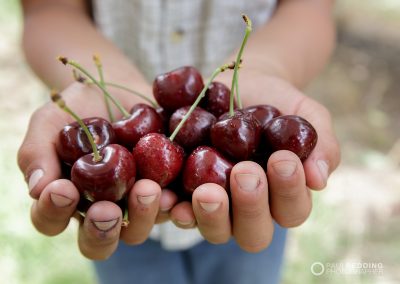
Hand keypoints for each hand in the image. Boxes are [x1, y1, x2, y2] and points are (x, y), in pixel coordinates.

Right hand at [17, 82, 177, 259]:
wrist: (116, 89)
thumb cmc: (77, 109)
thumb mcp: (50, 122)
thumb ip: (38, 153)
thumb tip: (38, 188)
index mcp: (67, 199)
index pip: (51, 219)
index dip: (53, 211)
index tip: (63, 188)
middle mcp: (100, 209)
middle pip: (100, 240)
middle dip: (103, 229)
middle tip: (107, 210)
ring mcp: (133, 204)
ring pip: (138, 230)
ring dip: (143, 216)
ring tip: (146, 189)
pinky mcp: (163, 190)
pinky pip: (171, 207)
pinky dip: (173, 205)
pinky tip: (172, 191)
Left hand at [166, 73, 339, 251]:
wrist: (242, 84)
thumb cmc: (280, 104)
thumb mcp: (307, 116)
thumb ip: (321, 144)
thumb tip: (318, 180)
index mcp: (282, 197)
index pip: (291, 210)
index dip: (289, 192)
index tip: (282, 159)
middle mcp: (249, 210)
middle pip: (253, 232)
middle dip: (251, 207)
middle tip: (245, 173)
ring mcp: (217, 206)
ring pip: (216, 230)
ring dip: (212, 215)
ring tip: (206, 191)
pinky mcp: (186, 192)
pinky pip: (180, 210)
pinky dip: (174, 208)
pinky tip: (168, 197)